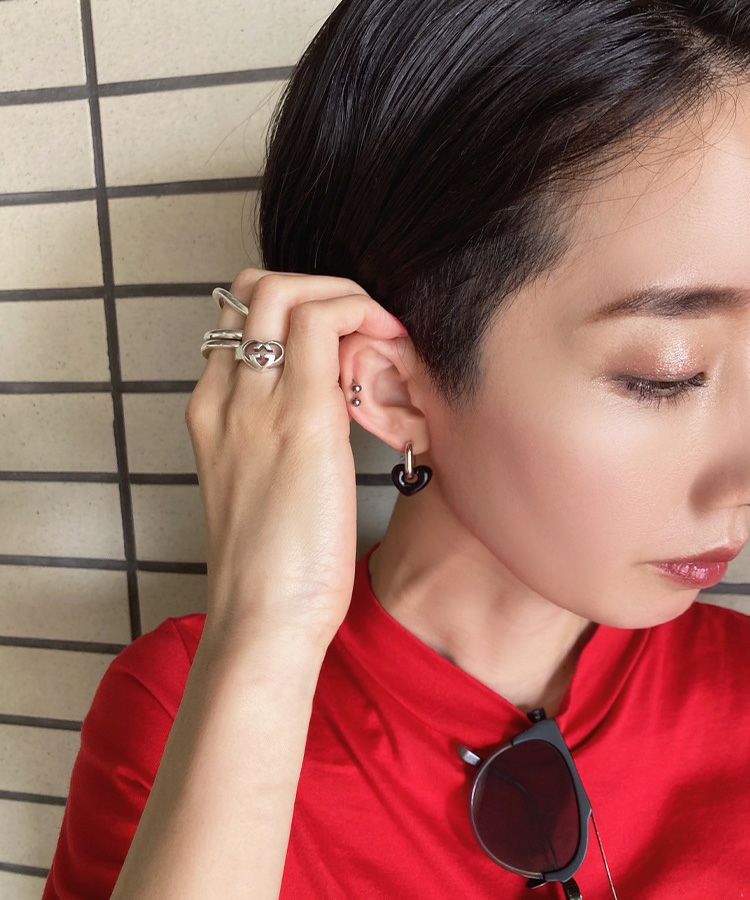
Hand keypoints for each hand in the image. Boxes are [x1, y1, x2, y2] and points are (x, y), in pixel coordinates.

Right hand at [184, 268, 406, 649]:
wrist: (262, 619)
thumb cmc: (272, 566)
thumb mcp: (264, 487)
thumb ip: (281, 438)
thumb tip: (330, 408)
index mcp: (213, 411)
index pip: (242, 319)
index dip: (298, 312)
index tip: (347, 340)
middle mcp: (226, 394)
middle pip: (256, 287)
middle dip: (320, 288)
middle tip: (367, 325)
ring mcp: (257, 402)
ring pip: (285, 291)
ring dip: (345, 296)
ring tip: (383, 335)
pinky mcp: (301, 419)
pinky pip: (323, 324)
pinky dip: (362, 316)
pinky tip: (392, 347)